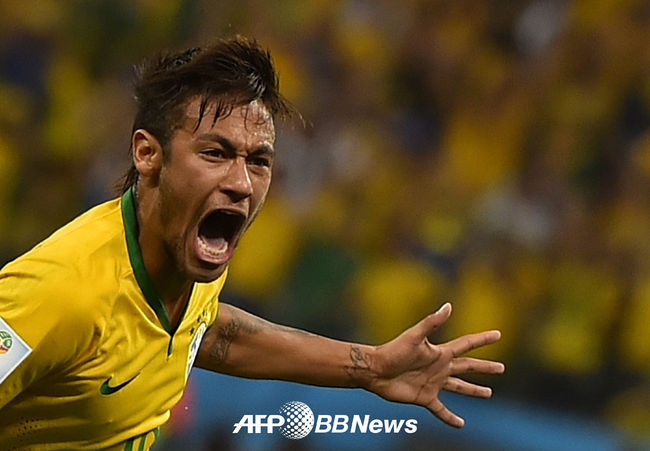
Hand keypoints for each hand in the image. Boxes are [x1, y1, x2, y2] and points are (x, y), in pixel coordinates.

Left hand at [366, 303, 504, 427]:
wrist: (376, 370)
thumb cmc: (393, 351)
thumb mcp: (414, 336)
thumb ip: (432, 322)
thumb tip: (448, 305)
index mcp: (440, 353)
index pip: (466, 344)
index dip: (482, 339)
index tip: (498, 334)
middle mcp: (439, 367)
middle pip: (468, 367)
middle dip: (484, 367)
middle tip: (501, 368)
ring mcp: (433, 383)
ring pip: (459, 387)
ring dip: (473, 390)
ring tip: (488, 393)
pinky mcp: (425, 398)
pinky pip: (441, 410)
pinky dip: (451, 417)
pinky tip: (461, 424)